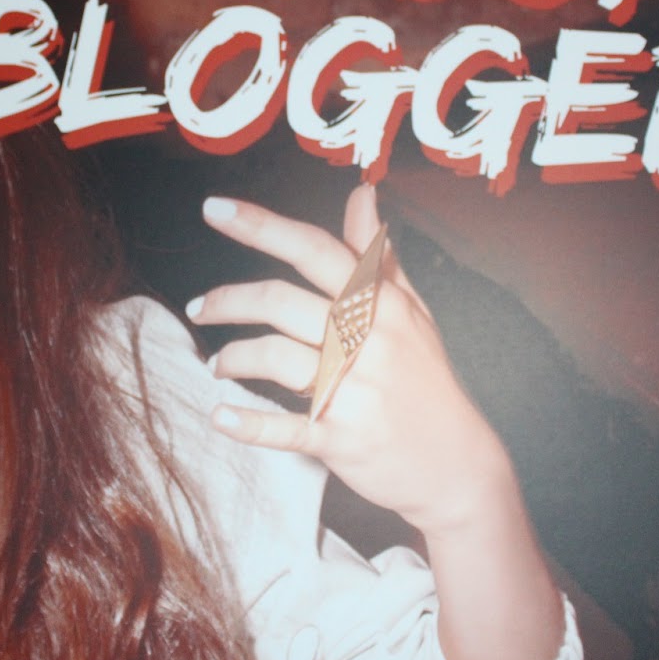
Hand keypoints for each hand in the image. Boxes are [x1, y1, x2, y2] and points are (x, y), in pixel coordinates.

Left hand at [190, 185, 513, 537]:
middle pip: (279, 301)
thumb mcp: (412, 312)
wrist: (459, 465)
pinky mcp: (341, 438)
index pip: (314, 250)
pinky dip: (247, 423)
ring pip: (273, 357)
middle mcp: (366, 341)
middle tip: (199, 307)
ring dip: (233, 357)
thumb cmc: (427, 382)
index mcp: (380, 305)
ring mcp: (353, 391)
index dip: (261, 225)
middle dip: (227, 299)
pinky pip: (283, 426)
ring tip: (219, 364)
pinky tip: (220, 416)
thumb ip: (376, 255)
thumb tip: (362, 193)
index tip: (215, 208)